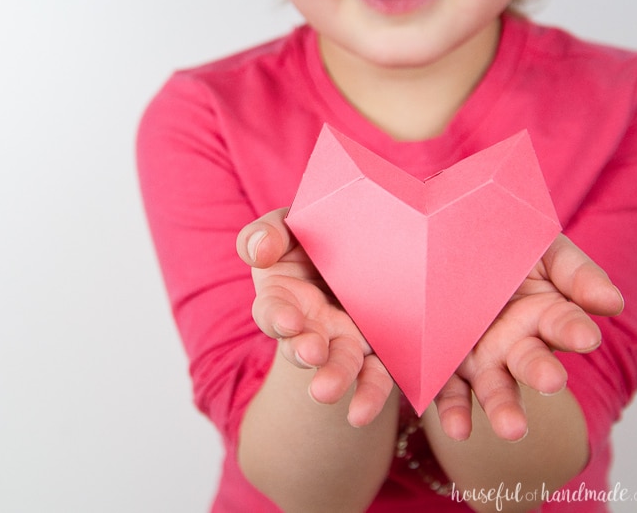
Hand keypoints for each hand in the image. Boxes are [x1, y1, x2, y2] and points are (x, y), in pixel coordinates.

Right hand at [237, 208, 393, 426]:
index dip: (277, 317)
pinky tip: (362, 410)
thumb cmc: (317, 233)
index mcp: (284, 296)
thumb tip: (259, 253)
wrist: (363, 245)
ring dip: (334, 377)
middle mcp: (311, 324)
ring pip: (339, 365)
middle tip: (311, 353)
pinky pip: (374, 376)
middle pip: (302, 346)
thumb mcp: (288, 227)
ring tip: (328, 391)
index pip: (272, 311)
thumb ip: (266, 234)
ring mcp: (344, 339)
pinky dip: (369, 393)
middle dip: (304, 352)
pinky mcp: (377, 350)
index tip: (288, 320)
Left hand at [433, 234, 624, 441]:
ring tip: (511, 427)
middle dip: (541, 372)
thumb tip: (612, 302)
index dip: (573, 328)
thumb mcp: (541, 249)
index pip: (564, 322)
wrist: (447, 243)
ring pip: (494, 386)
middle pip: (532, 361)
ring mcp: (482, 357)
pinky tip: (458, 429)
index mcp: (544, 312)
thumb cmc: (504, 249)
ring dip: (502, 407)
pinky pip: (449, 391)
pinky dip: (453, 410)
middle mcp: (515, 341)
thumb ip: (575, 272)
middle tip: (551, 381)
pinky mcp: (447, 366)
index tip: (584, 336)